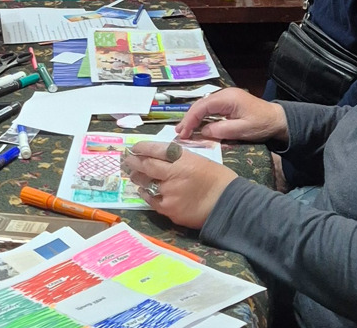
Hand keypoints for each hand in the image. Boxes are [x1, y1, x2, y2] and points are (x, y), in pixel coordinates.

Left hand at [122, 142, 237, 228]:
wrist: (228, 204)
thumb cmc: (216, 179)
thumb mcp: (198, 160)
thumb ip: (177, 158)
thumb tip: (156, 156)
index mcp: (182, 159)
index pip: (155, 149)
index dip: (141, 148)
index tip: (134, 148)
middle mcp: (173, 174)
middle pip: (145, 165)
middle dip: (133, 162)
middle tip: (127, 160)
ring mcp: (170, 192)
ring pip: (146, 183)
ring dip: (138, 178)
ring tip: (135, 175)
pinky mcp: (169, 209)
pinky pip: (151, 200)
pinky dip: (146, 194)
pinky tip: (145, 191)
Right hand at [174, 87, 288, 143]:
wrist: (278, 120)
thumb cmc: (262, 124)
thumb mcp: (242, 130)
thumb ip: (221, 130)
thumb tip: (203, 131)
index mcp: (226, 98)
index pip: (201, 107)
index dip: (189, 120)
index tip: (182, 132)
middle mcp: (224, 95)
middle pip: (200, 105)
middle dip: (188, 119)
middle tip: (179, 133)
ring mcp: (225, 98)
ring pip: (203, 107)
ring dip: (193, 119)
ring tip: (184, 131)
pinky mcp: (228, 103)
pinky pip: (210, 109)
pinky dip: (202, 118)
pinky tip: (196, 126)